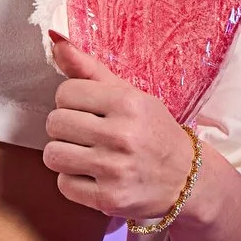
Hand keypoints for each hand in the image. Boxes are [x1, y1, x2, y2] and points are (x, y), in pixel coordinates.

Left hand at [42, 29, 198, 223]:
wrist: (186, 178)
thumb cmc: (152, 131)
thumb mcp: (130, 95)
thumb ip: (89, 69)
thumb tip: (55, 41)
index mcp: (127, 103)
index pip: (64, 93)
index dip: (71, 103)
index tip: (88, 111)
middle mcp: (121, 136)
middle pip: (55, 123)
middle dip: (66, 129)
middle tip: (86, 134)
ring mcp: (115, 170)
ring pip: (53, 155)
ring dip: (65, 155)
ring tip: (86, 155)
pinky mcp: (109, 199)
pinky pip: (63, 185)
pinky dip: (73, 181)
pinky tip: (93, 176)